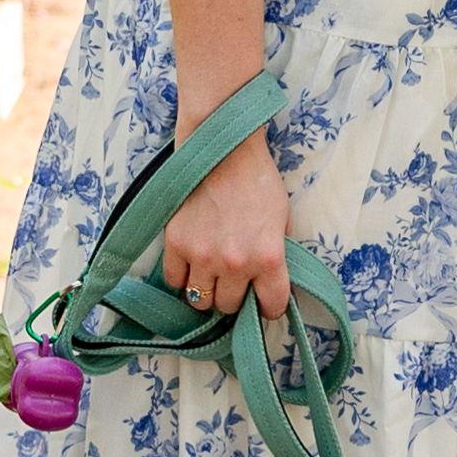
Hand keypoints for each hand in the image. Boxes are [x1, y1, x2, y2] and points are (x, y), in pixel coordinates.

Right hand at [159, 139, 292, 322]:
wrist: (225, 150)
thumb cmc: (257, 181)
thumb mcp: (282, 220)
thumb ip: (276, 256)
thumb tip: (270, 284)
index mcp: (268, 257)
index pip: (272, 307)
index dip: (269, 307)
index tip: (264, 302)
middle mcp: (235, 263)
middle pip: (229, 306)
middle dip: (234, 297)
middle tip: (233, 281)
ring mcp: (202, 255)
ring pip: (200, 300)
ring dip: (207, 291)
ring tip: (211, 275)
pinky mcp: (176, 243)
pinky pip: (174, 280)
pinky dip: (182, 277)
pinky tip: (191, 264)